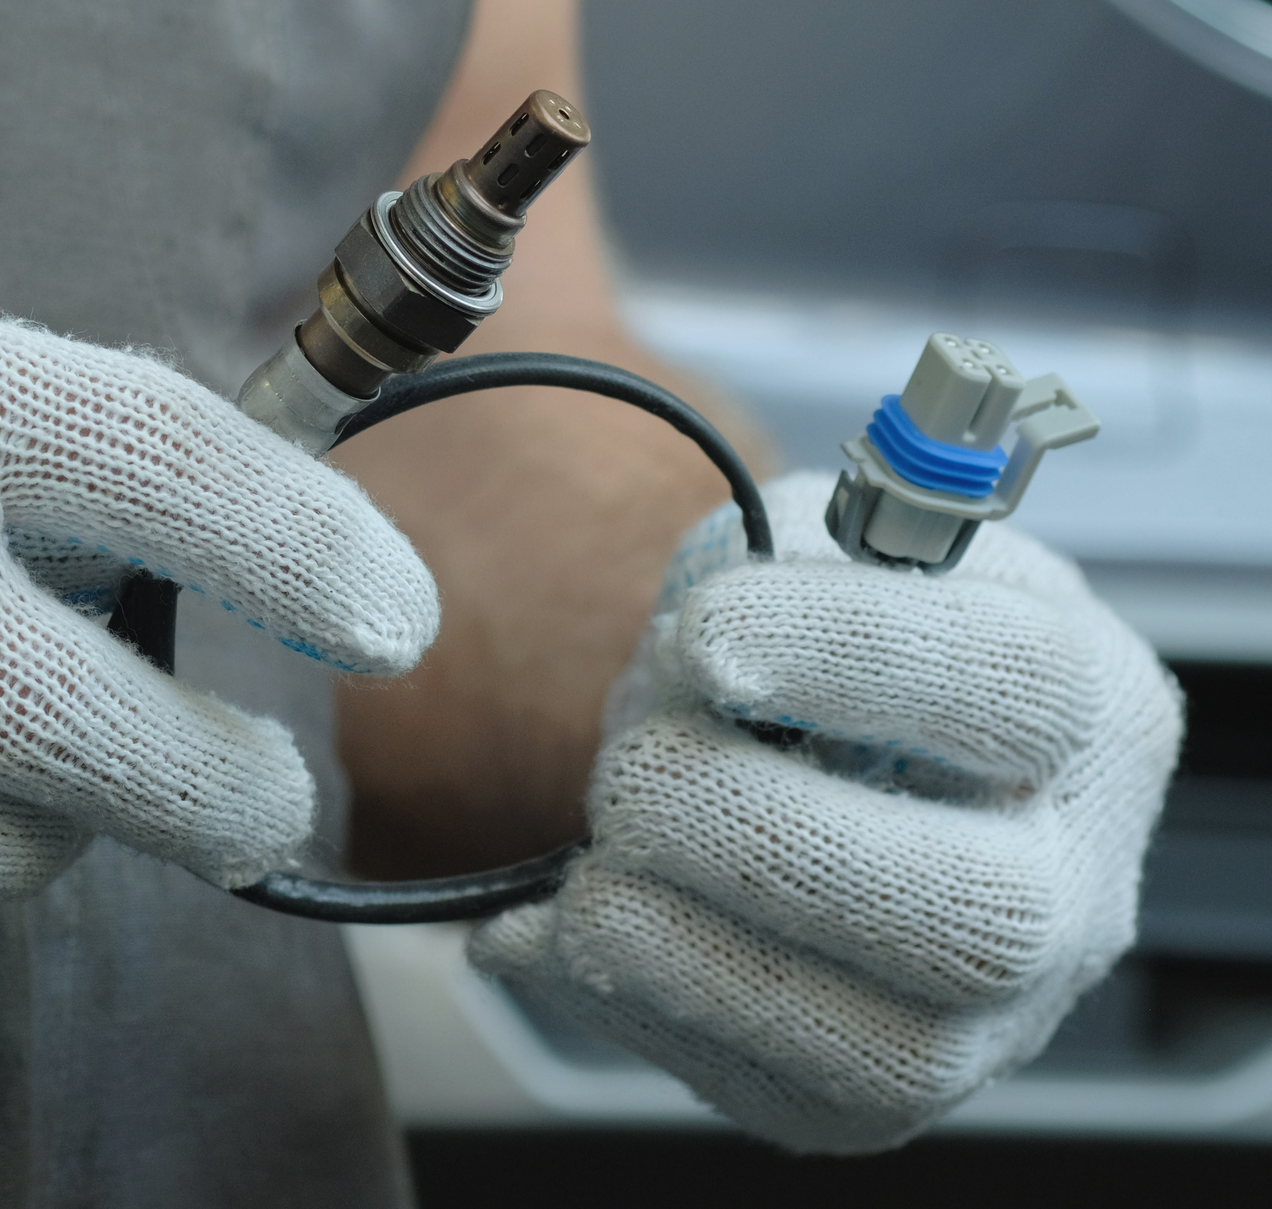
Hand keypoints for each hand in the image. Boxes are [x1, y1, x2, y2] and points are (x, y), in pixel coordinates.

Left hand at [469, 472, 1179, 1150]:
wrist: (815, 759)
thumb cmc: (821, 644)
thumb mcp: (810, 549)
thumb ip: (767, 566)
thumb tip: (696, 659)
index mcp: (1087, 708)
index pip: (1013, 684)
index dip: (849, 654)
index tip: (702, 634)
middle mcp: (1073, 881)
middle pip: (977, 914)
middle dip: (762, 839)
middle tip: (632, 774)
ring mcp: (994, 1016)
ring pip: (886, 1048)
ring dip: (695, 953)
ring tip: (590, 870)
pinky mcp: (878, 1094)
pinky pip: (773, 1089)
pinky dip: (633, 1003)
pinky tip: (556, 926)